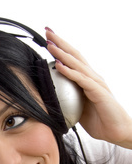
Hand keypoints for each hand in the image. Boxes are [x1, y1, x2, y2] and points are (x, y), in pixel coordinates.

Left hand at [45, 28, 131, 147]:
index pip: (73, 60)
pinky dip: (70, 72)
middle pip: (75, 55)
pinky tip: (59, 66)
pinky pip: (82, 80)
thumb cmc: (99, 121)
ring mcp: (96, 83)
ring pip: (77, 64)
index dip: (61, 49)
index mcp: (87, 80)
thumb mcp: (78, 110)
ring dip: (62, 54)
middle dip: (60, 43)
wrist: (116, 132)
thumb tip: (52, 101)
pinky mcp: (98, 92)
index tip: (47, 39)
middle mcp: (92, 77)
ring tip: (50, 44)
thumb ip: (68, 102)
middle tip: (47, 31)